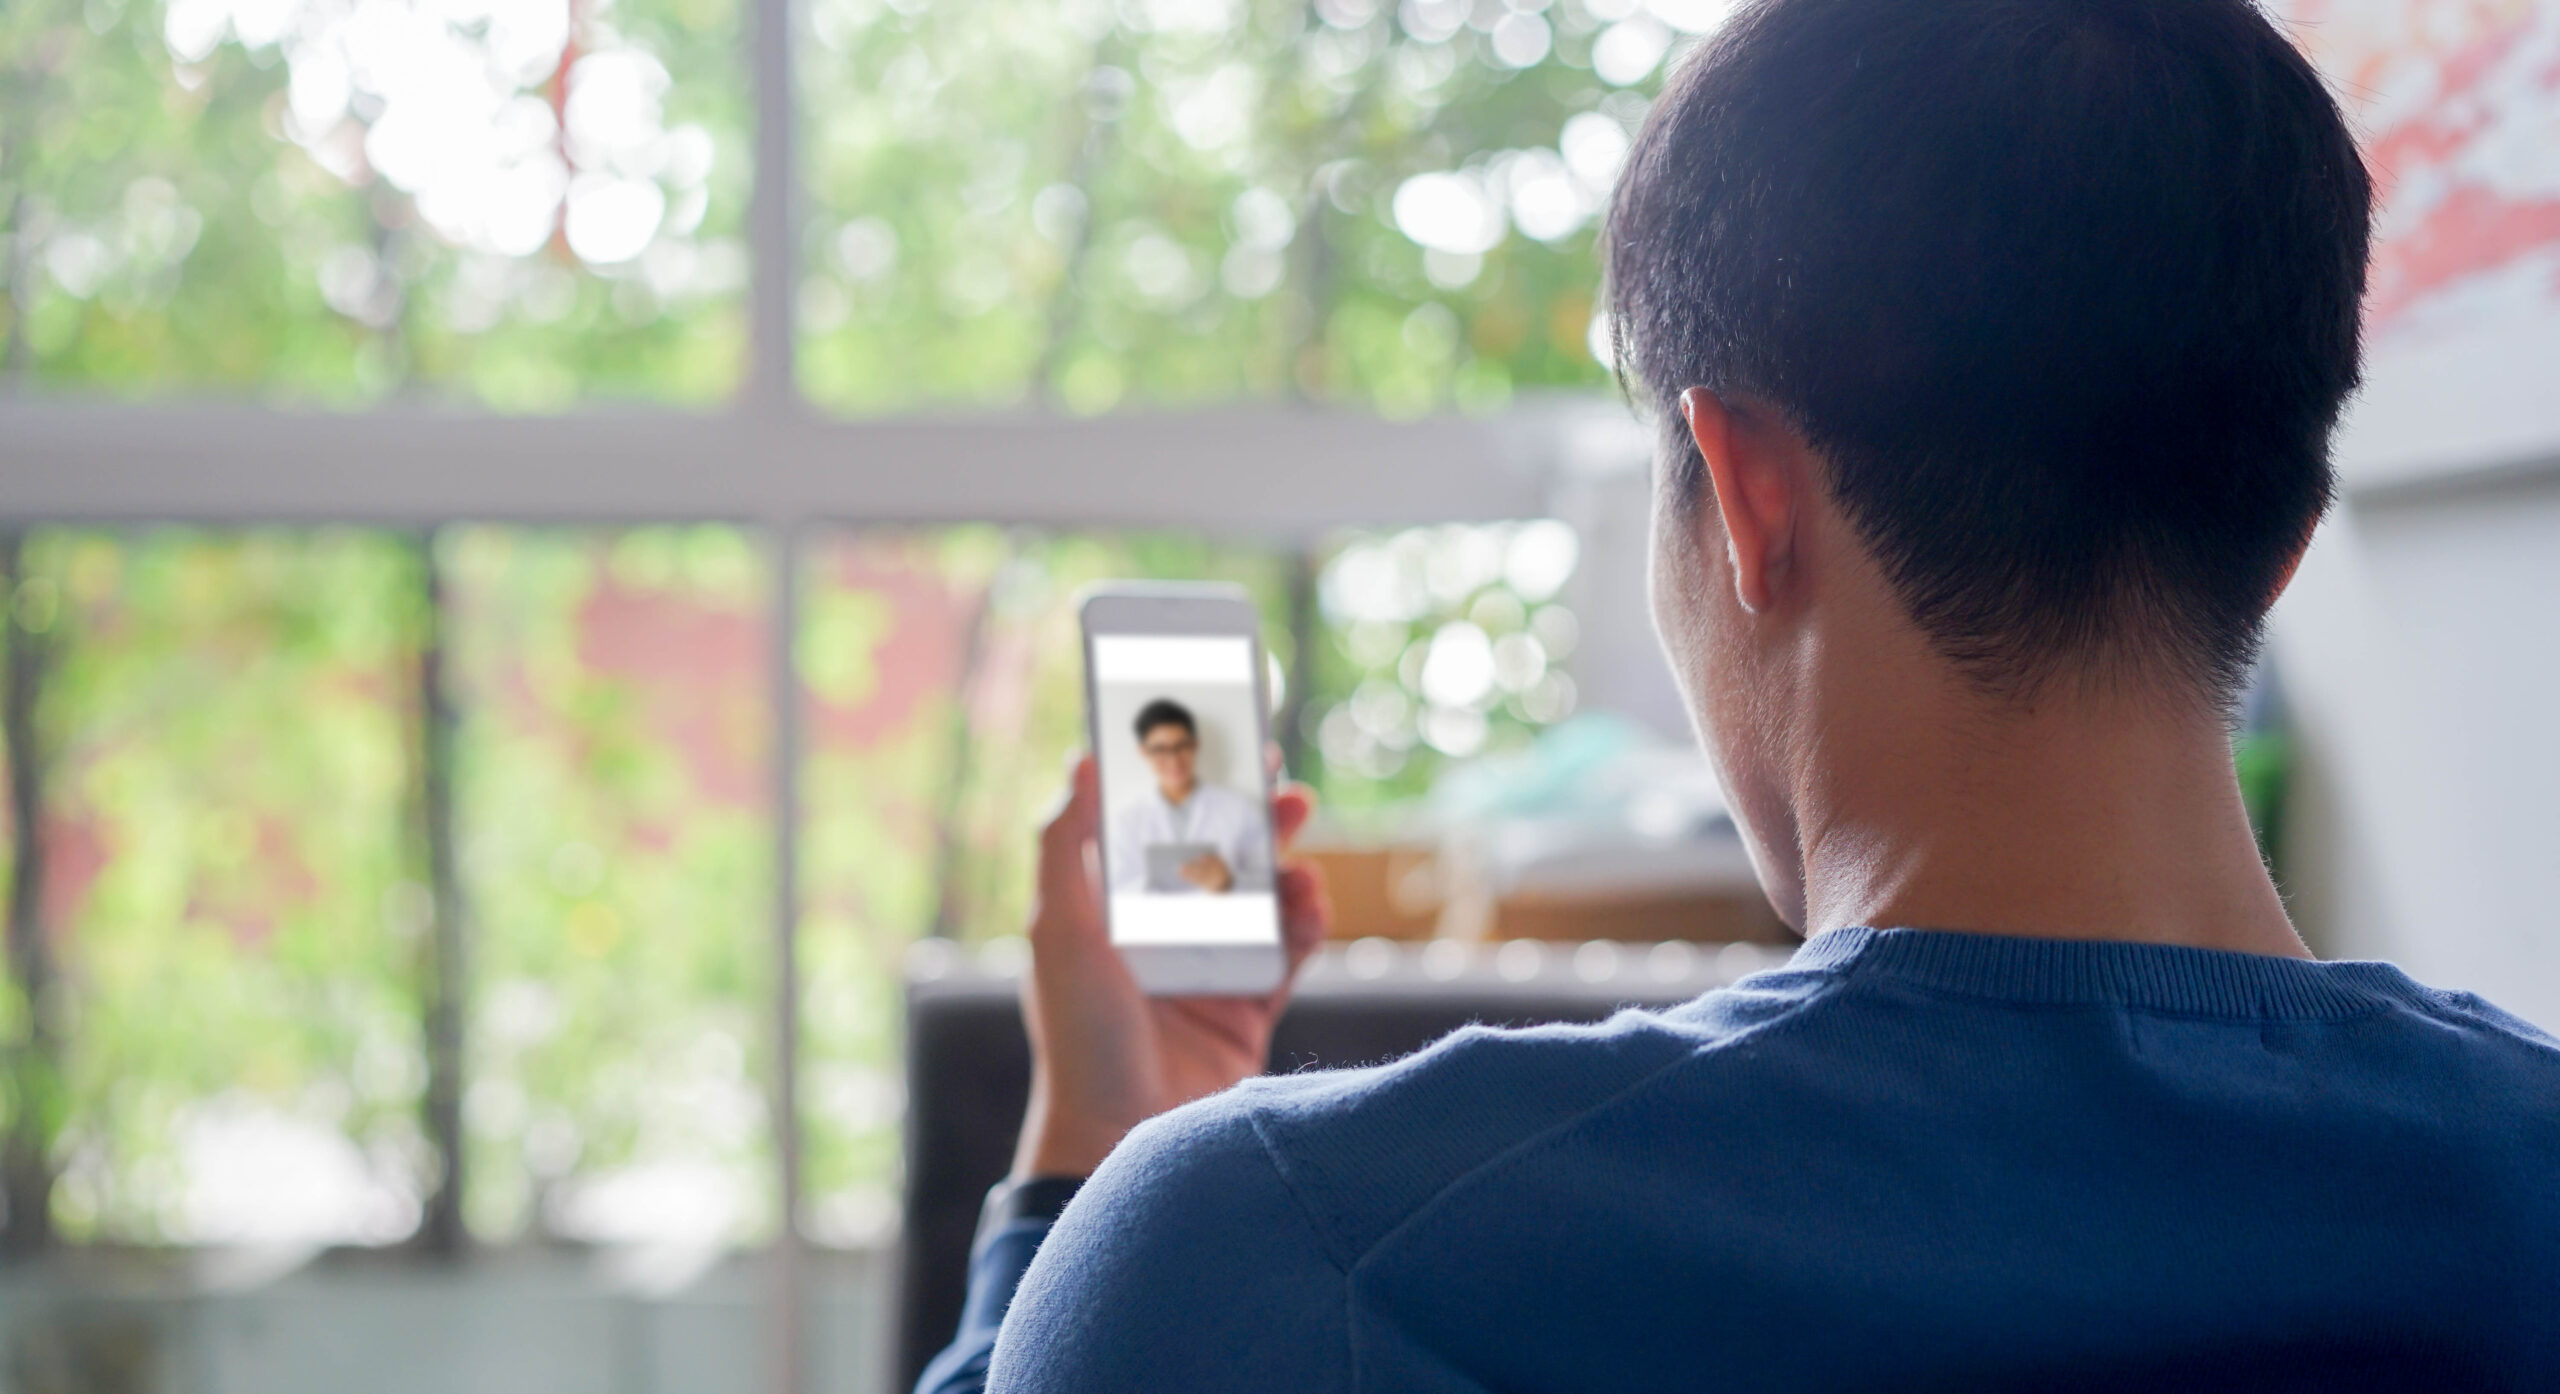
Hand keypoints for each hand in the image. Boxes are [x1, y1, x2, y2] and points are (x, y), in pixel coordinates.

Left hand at [1012, 756, 1328, 1178]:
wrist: (1117, 1139)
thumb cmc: (1077, 1035)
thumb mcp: (1058, 929)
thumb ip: (1066, 843)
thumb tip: (1081, 758)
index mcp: (1112, 912)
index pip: (1150, 828)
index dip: (1182, 782)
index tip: (1213, 735)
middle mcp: (1161, 936)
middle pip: (1216, 855)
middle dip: (1248, 811)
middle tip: (1278, 774)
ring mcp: (1208, 972)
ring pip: (1260, 897)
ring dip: (1284, 862)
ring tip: (1297, 843)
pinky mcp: (1249, 1011)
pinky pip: (1290, 953)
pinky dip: (1307, 922)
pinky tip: (1310, 899)